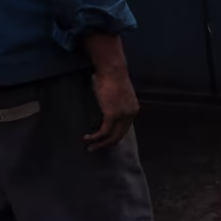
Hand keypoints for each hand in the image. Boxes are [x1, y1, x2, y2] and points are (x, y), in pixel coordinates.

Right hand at [82, 34, 139, 150]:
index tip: (104, 143)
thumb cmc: (112, 79)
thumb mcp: (118, 95)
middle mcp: (131, 114)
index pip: (125, 129)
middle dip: (107, 145)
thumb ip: (116, 105)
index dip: (114, 138)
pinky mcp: (113, 114)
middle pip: (120, 135)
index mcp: (133, 109)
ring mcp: (123, 115)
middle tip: (95, 149)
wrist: (112, 70)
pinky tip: (87, 138)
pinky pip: (104, 131)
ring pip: (112, 136)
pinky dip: (95, 137)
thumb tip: (107, 113)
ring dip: (100, 144)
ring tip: (89, 148)